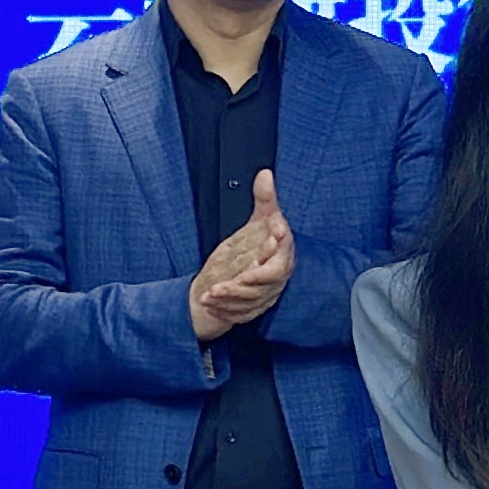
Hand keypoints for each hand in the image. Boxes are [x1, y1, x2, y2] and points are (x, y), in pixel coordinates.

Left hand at [192, 170, 294, 339]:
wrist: (241, 274)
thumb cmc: (253, 246)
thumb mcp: (259, 221)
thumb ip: (265, 200)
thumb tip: (265, 173)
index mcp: (280, 257)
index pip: (279, 262)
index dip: (268, 260)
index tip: (253, 261)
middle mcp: (275, 279)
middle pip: (264, 287)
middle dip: (242, 286)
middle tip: (219, 287)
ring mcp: (264, 296)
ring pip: (250, 302)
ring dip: (228, 300)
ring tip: (208, 295)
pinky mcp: (252, 310)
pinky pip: (241, 315)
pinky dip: (225, 312)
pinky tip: (210, 305)